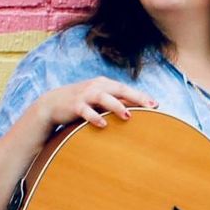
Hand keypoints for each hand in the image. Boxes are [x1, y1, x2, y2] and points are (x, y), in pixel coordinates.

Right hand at [35, 78, 156, 137]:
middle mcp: (97, 86)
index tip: (156, 105)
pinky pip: (86, 110)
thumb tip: (138, 110)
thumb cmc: (82, 103)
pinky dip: (94, 117)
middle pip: (120, 89)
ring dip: (116, 106)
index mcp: (105, 84)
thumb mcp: (99, 101)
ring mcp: (85, 95)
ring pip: (103, 98)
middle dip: (136, 97)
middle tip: (151, 107)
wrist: (52, 104)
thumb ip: (116, 103)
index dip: (141, 96)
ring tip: (128, 116)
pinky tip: (103, 125)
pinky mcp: (74, 105)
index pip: (126, 89)